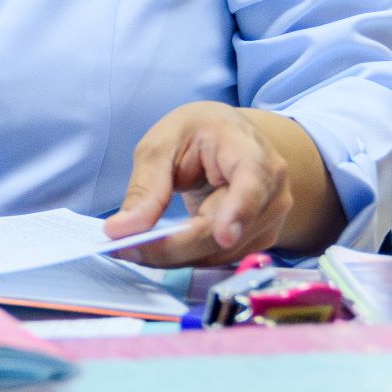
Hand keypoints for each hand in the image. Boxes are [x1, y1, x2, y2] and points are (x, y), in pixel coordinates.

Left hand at [102, 101, 296, 267]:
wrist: (228, 139)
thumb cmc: (196, 134)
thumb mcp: (162, 146)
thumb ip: (145, 188)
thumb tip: (119, 230)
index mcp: (249, 150)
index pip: (252, 184)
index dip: (239, 212)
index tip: (223, 236)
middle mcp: (271, 188)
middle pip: (226, 232)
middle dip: (174, 246)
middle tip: (125, 248)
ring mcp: (270, 218)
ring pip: (221, 253)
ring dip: (175, 256)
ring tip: (133, 247)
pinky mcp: (258, 239)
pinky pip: (219, 257)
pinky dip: (185, 257)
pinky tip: (158, 248)